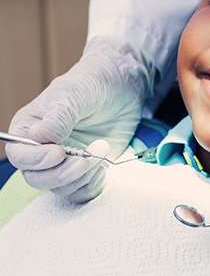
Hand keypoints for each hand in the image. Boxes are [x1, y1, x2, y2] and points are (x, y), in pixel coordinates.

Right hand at [6, 36, 154, 202]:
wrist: (123, 85)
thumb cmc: (94, 83)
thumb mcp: (75, 94)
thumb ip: (59, 117)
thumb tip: (38, 137)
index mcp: (30, 128)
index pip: (20, 155)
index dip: (36, 160)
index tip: (58, 153)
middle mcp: (43, 149)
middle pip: (37, 178)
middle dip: (62, 174)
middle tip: (85, 160)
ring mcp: (66, 161)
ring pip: (61, 188)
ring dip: (82, 176)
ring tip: (101, 149)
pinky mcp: (86, 170)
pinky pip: (81, 192)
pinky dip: (91, 186)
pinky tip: (103, 167)